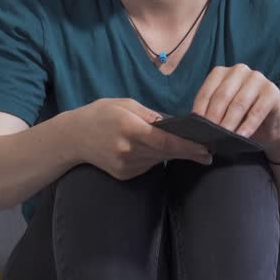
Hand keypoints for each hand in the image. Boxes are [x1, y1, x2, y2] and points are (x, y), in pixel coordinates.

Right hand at [71, 98, 212, 179]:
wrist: (73, 138)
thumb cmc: (100, 114)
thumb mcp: (124, 104)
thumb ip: (150, 115)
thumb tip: (174, 124)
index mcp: (129, 127)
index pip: (164, 142)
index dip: (187, 147)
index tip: (206, 150)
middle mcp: (127, 149)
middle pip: (165, 154)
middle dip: (188, 152)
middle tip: (207, 151)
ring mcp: (125, 165)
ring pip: (158, 160)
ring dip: (172, 154)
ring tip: (185, 147)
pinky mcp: (124, 174)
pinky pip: (147, 166)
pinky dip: (154, 158)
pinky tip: (150, 150)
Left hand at [192, 64, 279, 159]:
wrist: (269, 126)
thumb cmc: (240, 118)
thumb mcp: (222, 112)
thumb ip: (211, 112)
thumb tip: (196, 124)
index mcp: (222, 72)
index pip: (208, 90)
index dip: (201, 109)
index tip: (196, 126)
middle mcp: (240, 70)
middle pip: (223, 95)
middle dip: (214, 117)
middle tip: (209, 135)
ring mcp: (258, 78)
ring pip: (239, 103)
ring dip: (230, 123)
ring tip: (223, 138)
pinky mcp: (272, 91)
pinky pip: (257, 111)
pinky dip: (248, 126)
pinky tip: (241, 137)